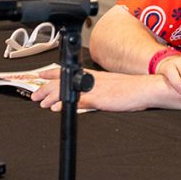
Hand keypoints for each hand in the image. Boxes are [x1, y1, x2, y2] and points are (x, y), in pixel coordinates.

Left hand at [31, 67, 158, 111]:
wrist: (145, 89)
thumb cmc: (133, 89)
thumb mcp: (112, 86)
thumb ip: (98, 90)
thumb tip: (87, 96)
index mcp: (94, 76)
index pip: (69, 71)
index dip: (52, 73)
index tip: (41, 74)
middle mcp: (91, 80)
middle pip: (62, 81)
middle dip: (46, 88)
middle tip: (35, 95)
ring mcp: (94, 89)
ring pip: (66, 90)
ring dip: (50, 96)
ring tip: (41, 102)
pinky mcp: (98, 98)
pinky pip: (77, 101)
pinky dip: (64, 104)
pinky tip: (56, 108)